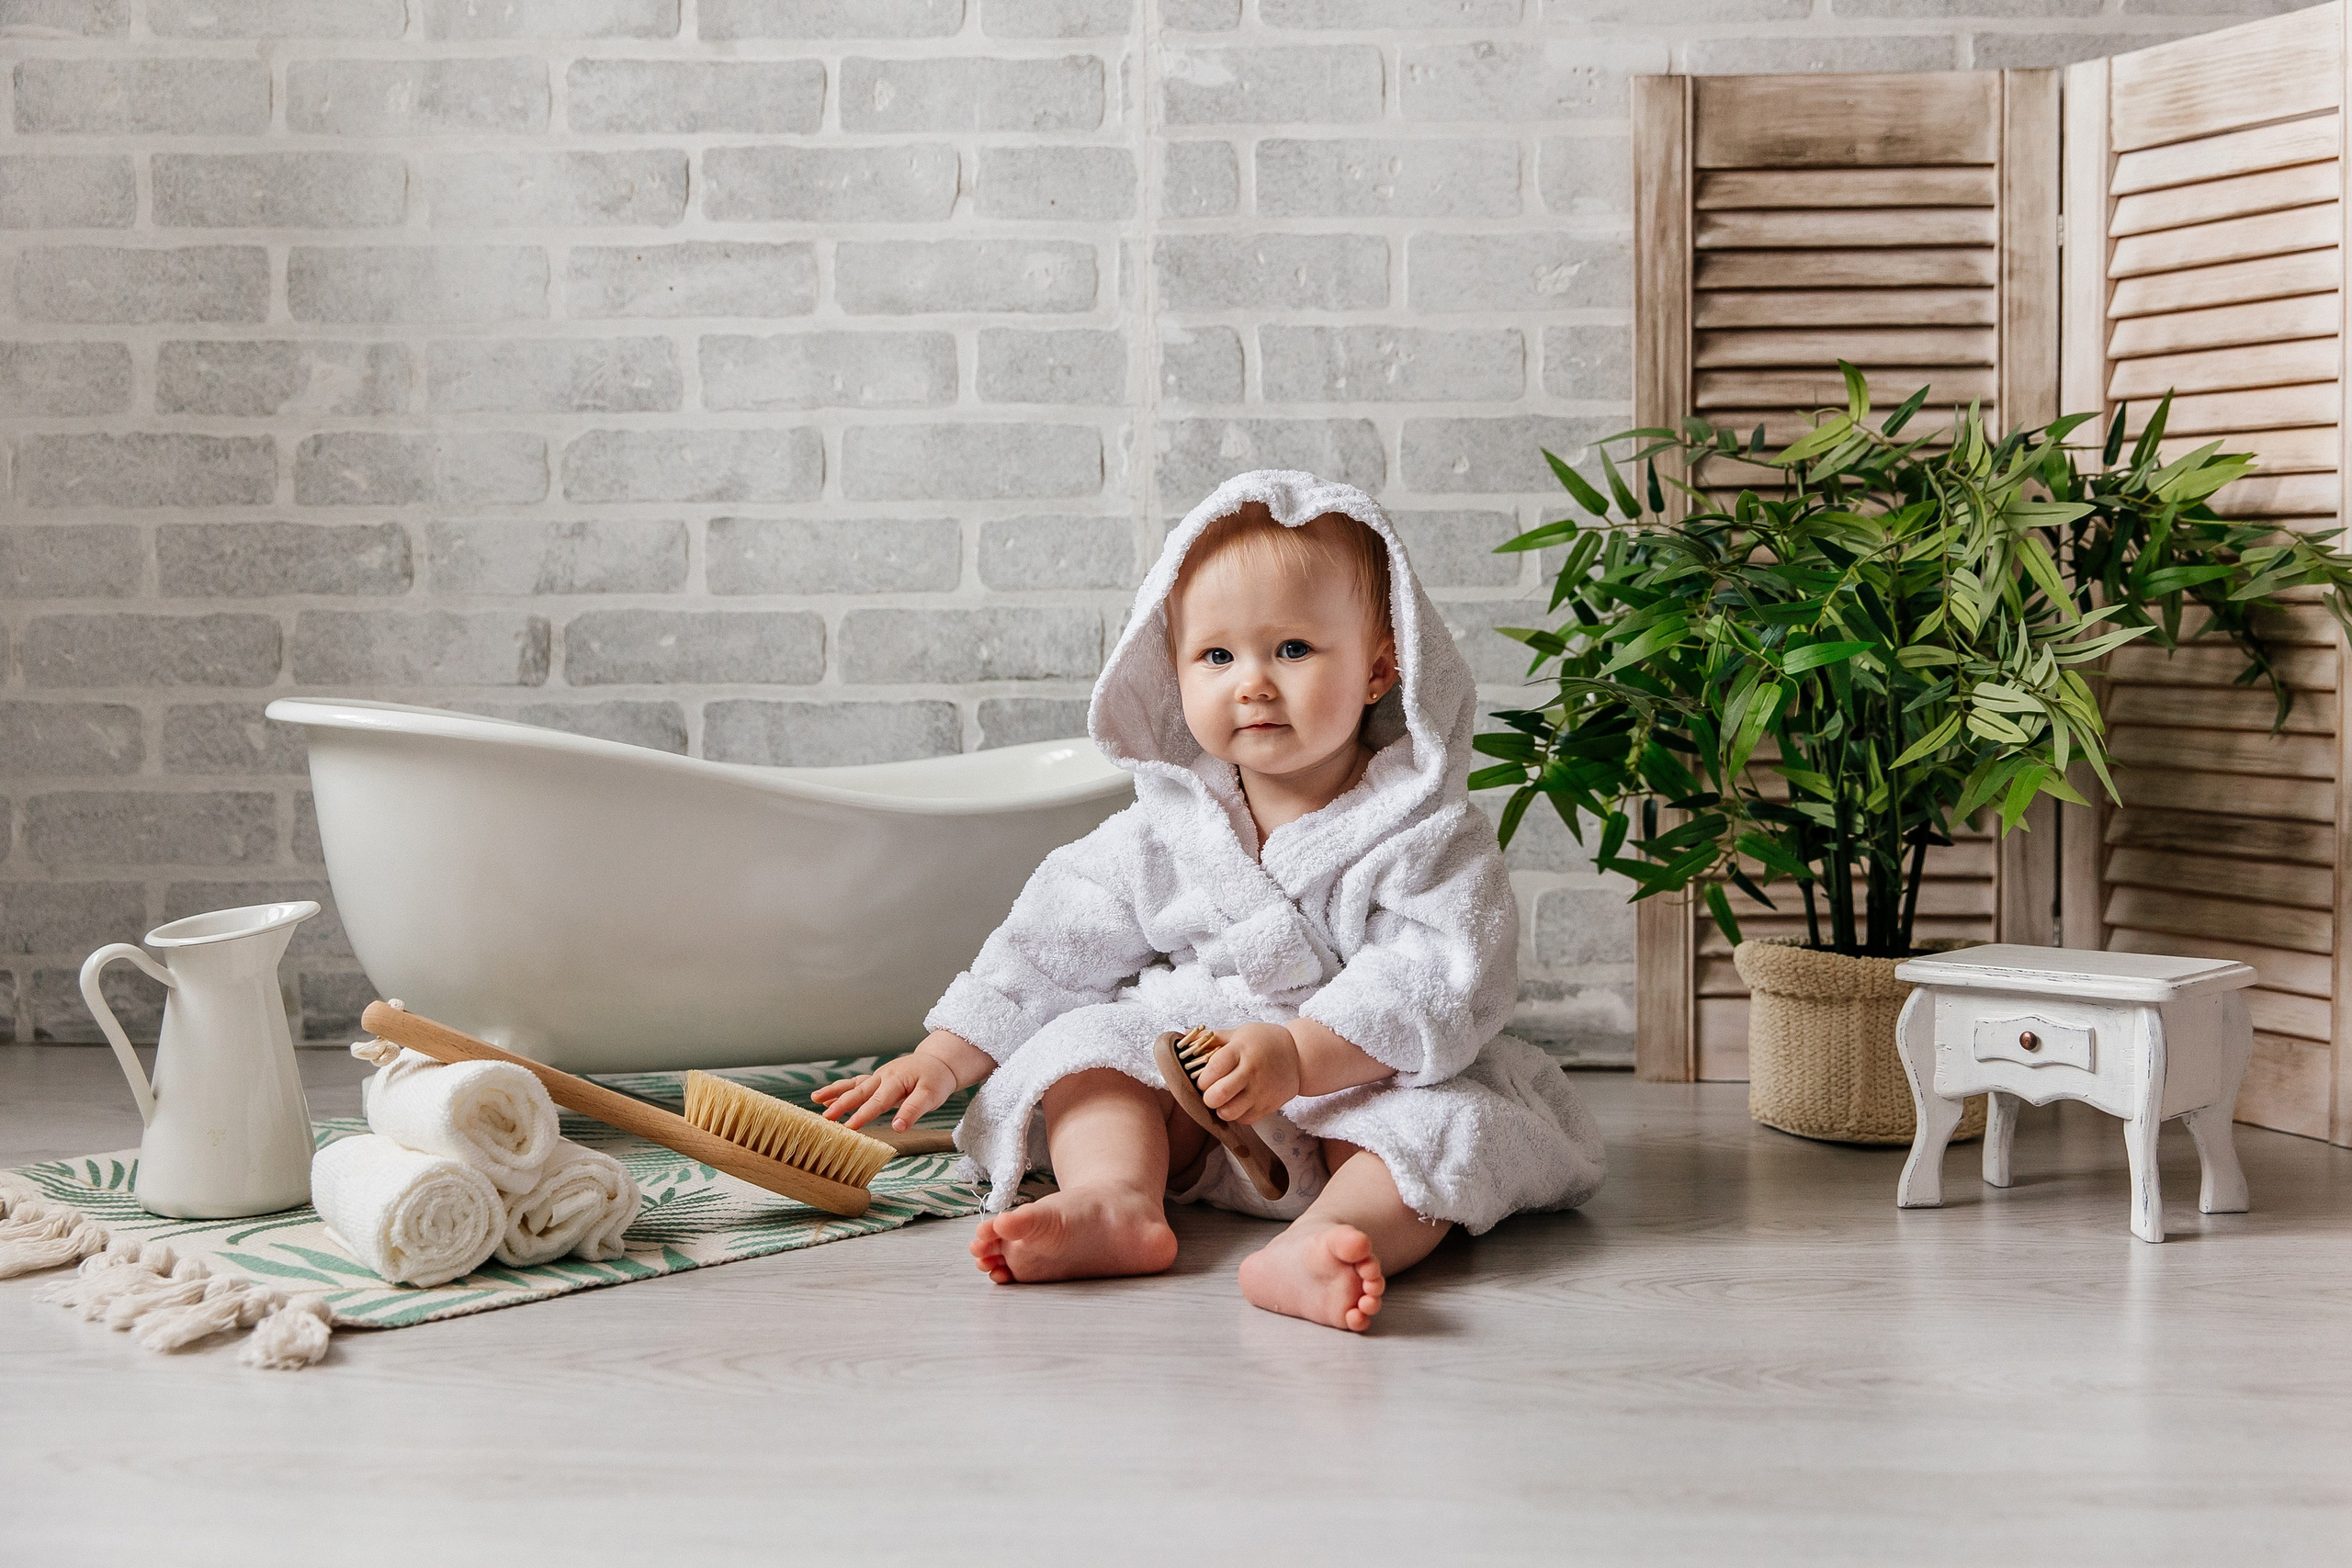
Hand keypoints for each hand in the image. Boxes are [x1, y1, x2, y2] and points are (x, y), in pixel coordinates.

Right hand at [814, 1029, 990, 1130]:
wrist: (938, 1061)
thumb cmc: (936, 1079)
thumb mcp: (931, 1096)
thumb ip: (913, 1111)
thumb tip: (898, 1128)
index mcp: (896, 1080)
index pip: (878, 1102)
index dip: (863, 1115)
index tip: (849, 1127)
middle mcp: (883, 1077)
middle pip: (859, 1092)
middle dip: (841, 1104)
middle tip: (825, 1117)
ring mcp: (878, 1077)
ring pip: (853, 1085)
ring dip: (835, 1092)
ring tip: (815, 1099)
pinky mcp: (877, 1080)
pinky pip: (855, 1084)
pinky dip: (840, 1090)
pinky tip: (825, 1097)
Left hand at [1192, 1022, 1301, 1125]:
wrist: (1300, 1056)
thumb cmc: (1266, 1042)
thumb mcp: (1241, 1033)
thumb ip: (1213, 1039)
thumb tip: (1183, 1038)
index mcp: (1241, 1049)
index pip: (1213, 1068)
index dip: (1202, 1077)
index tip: (1202, 1079)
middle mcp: (1251, 1071)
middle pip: (1218, 1095)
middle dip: (1207, 1097)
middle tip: (1209, 1092)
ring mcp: (1261, 1091)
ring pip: (1229, 1112)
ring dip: (1220, 1109)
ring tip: (1223, 1100)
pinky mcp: (1269, 1106)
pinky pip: (1244, 1120)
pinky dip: (1236, 1115)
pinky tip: (1238, 1103)